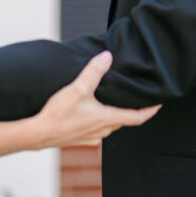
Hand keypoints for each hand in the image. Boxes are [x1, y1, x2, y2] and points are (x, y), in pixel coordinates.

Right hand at [35, 51, 160, 148]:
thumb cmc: (57, 114)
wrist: (37, 134)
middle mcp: (102, 130)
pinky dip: (100, 120)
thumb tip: (107, 57)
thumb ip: (93, 72)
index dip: (150, 110)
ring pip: (110, 125)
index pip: (137, 117)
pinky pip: (97, 129)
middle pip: (124, 120)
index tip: (159, 104)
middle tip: (136, 98)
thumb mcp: (77, 89)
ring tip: (114, 101)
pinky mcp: (80, 139)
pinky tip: (91, 112)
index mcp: (106, 118)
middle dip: (132, 110)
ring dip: (115, 114)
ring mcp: (91, 137)